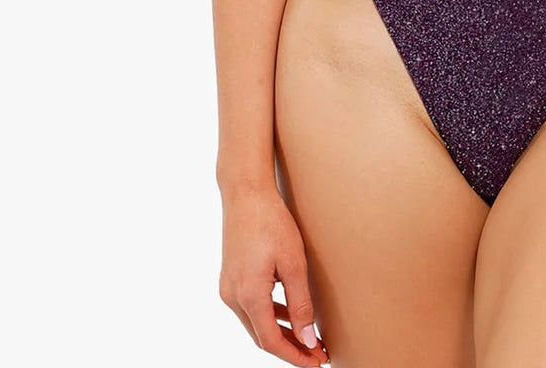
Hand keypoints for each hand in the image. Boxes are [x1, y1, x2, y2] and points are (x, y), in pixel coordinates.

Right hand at [219, 186, 328, 363]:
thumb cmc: (271, 222)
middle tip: (317, 353)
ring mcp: (228, 288)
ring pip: (255, 323)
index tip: (317, 361)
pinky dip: (270, 315)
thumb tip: (307, 340)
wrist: (246, 193)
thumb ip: (300, 305)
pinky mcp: (230, 278)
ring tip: (307, 338)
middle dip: (290, 348)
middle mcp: (233, 297)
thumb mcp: (293, 263)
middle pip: (261, 337)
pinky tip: (288, 314)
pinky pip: (251, 307)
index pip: (271, 342)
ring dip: (280, 333)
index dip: (295, 356)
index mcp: (248, 295)